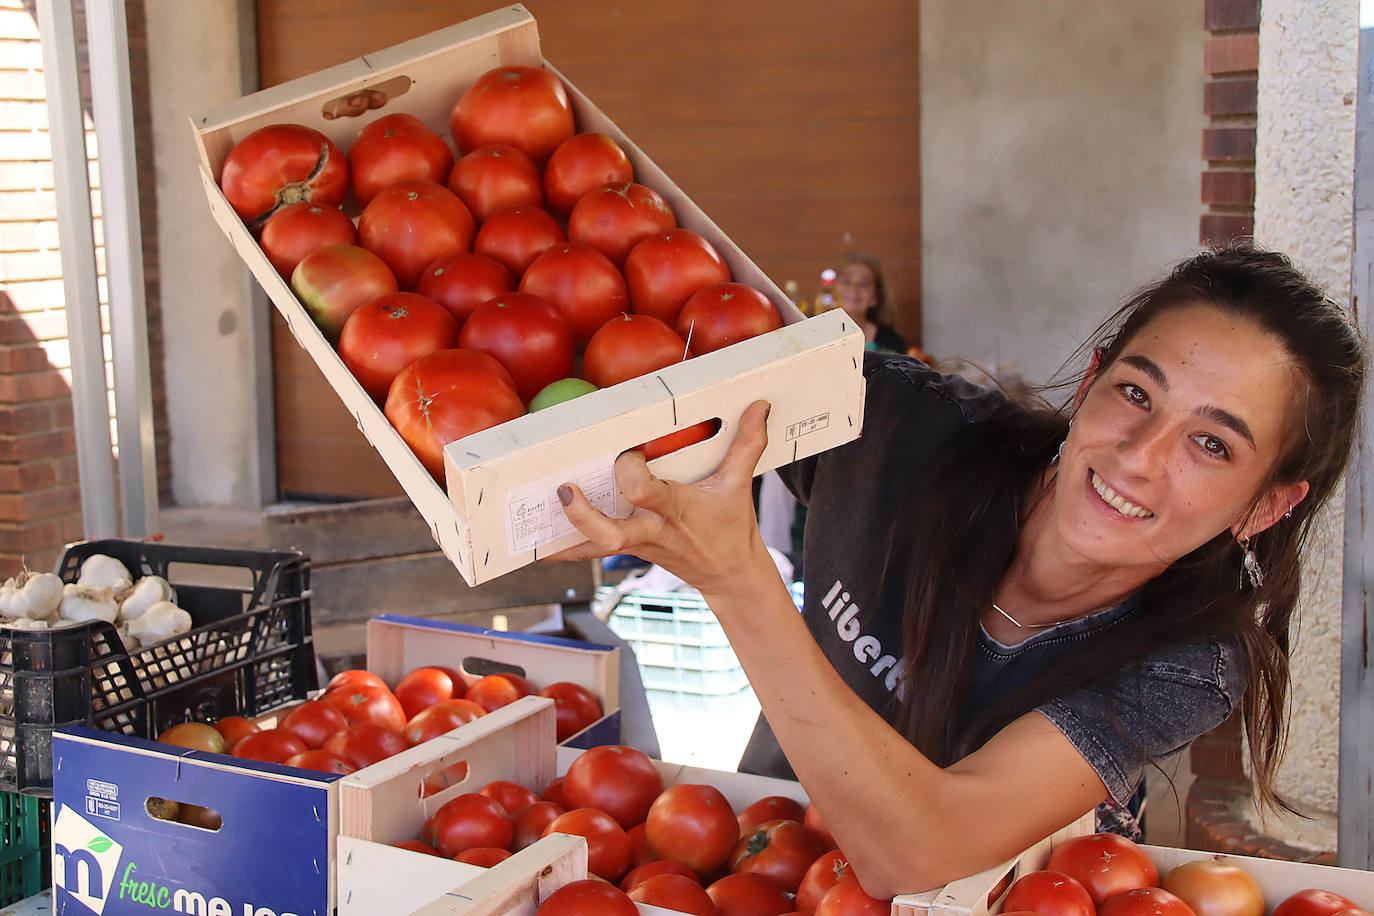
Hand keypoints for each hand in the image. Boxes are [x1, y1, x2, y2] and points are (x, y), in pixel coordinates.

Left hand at [548, 400, 774, 599]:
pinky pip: (589, 551)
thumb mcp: (739, 485)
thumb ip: (747, 444)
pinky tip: (536, 542)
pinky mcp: (626, 550)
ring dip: (561, 536)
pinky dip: (563, 548)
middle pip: (611, 534)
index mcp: (675, 510)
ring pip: (592, 548)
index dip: (631, 475)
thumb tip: (760, 406)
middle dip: (585, 517)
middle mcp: (651, 530)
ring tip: (529, 520)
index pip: (644, 494)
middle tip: (566, 491)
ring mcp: (636, 543)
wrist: (729, 575)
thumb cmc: (731, 527)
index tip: (628, 453)